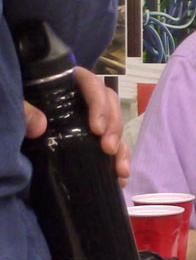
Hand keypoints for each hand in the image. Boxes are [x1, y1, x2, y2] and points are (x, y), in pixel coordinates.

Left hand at [23, 67, 130, 185]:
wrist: (9, 129)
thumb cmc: (13, 104)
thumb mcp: (17, 100)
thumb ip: (24, 108)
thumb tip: (39, 125)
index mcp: (68, 83)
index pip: (91, 85)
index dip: (99, 104)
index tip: (97, 129)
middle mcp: (84, 98)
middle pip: (109, 105)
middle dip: (113, 128)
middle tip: (108, 149)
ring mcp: (89, 118)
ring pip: (114, 126)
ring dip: (121, 147)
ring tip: (120, 170)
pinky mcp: (91, 137)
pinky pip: (113, 144)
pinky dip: (118, 160)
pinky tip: (120, 177)